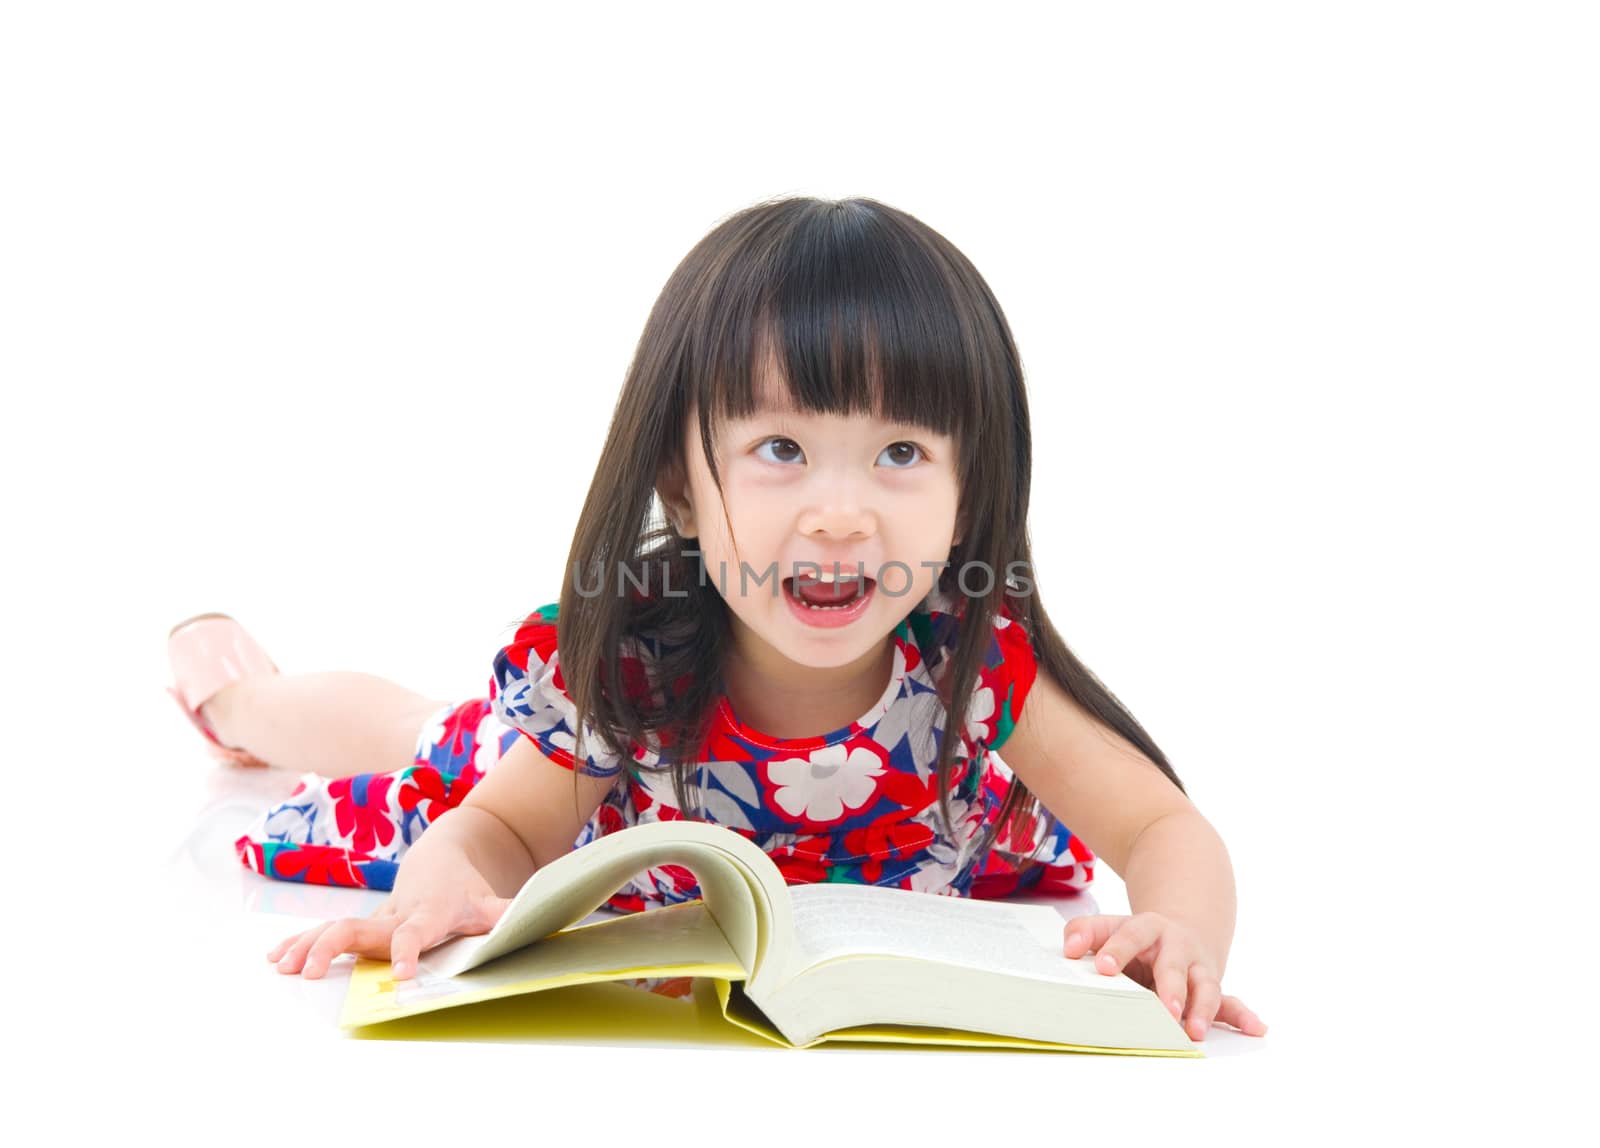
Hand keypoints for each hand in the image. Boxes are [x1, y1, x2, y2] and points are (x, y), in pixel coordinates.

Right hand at [266, 872, 512, 980]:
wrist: (445, 855)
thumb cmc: (468, 890)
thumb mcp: (491, 903)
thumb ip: (507, 914)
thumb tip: (533, 918)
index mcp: (428, 914)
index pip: (416, 933)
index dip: (407, 952)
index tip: (399, 976)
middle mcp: (395, 916)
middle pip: (359, 929)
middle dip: (332, 948)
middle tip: (310, 972)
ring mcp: (375, 919)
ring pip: (336, 929)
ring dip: (308, 947)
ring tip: (282, 966)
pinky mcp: (363, 924)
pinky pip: (327, 933)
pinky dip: (300, 942)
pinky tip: (276, 957)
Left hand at [1062, 912, 1267, 1041]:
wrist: (1180, 928)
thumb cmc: (1137, 936)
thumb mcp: (1109, 926)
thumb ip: (1084, 932)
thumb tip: (1068, 949)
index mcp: (1149, 928)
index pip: (1132, 934)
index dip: (1117, 949)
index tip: (1103, 967)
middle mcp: (1178, 948)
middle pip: (1174, 965)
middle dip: (1170, 987)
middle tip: (1164, 1009)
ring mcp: (1198, 969)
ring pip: (1206, 987)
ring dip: (1202, 1009)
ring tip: (1195, 1030)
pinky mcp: (1211, 989)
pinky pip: (1231, 1003)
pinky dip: (1243, 1016)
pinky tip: (1257, 1027)